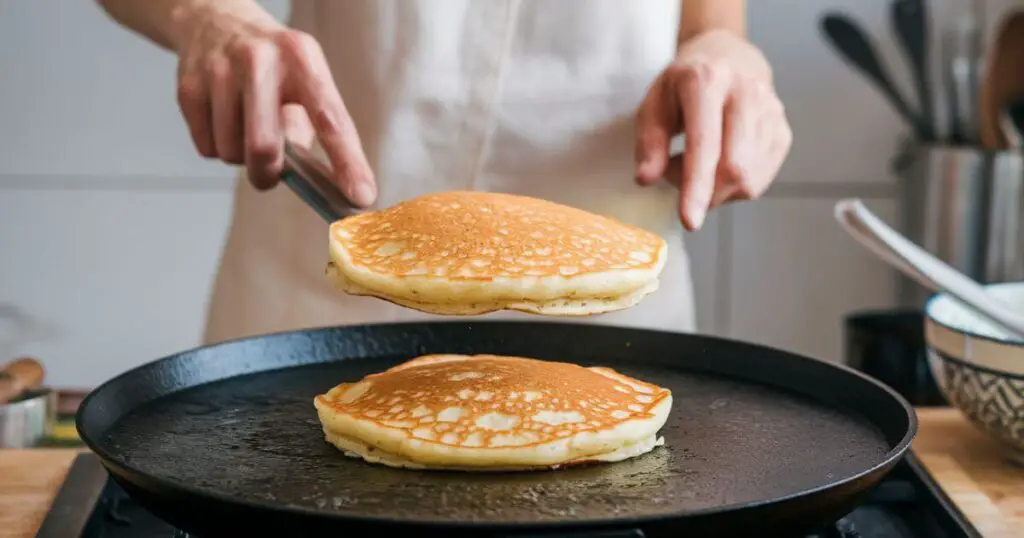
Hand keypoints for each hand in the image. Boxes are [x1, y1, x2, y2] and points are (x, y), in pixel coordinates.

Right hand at [174, 5, 376, 204]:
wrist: (214, 21)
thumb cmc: (273, 65)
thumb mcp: (304, 80)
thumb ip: (314, 128)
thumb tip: (320, 184)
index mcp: (302, 57)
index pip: (330, 118)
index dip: (348, 162)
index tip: (362, 197)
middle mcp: (260, 59)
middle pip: (264, 146)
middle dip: (267, 173)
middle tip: (270, 175)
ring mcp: (219, 70)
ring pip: (231, 152)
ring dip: (242, 158)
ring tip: (246, 128)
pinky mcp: (189, 86)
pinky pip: (207, 148)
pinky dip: (219, 147)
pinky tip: (224, 120)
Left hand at [635, 29, 791, 230]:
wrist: (728, 56)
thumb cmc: (683, 85)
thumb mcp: (653, 103)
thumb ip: (649, 142)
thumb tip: (646, 179)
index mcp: (707, 80)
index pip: (705, 142)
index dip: (696, 185)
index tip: (689, 220)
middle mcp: (746, 92)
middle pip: (735, 167)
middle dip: (706, 194)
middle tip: (683, 182)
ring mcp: (771, 111)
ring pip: (750, 179)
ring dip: (718, 191)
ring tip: (701, 168)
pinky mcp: (783, 130)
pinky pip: (761, 179)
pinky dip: (734, 187)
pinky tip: (720, 166)